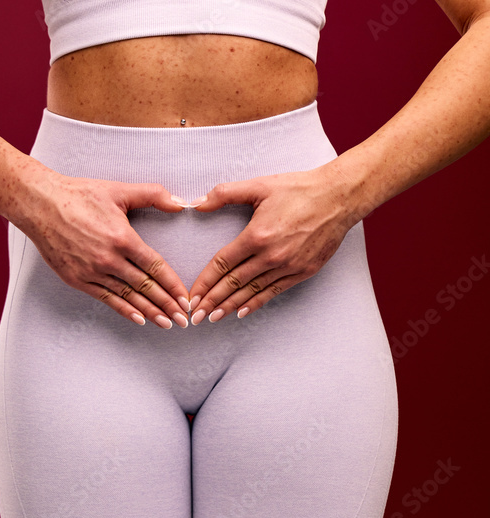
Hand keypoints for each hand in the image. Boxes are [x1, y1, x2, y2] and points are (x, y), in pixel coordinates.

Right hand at [18, 173, 192, 327]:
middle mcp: (109, 259)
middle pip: (145, 287)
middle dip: (167, 305)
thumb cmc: (78, 195)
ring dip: (149, 312)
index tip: (185, 298)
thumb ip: (153, 195)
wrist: (40, 205)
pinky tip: (138, 319)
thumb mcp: (119, 190)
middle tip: (184, 319)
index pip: (155, 267)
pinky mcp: (77, 279)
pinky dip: (124, 310)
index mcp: (122, 238)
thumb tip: (180, 203)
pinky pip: (106, 299)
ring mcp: (91, 271)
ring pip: (127, 296)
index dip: (173, 285)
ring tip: (166, 323)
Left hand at [187, 165, 361, 323]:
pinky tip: (241, 312)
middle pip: (233, 283)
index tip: (191, 296)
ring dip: (230, 306)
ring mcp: (289, 266)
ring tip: (213, 317)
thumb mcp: (259, 186)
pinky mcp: (304, 271)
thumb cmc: (299, 189)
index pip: (222, 264)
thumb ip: (224, 194)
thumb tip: (195, 204)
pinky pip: (274, 291)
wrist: (340, 197)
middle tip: (195, 316)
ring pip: (252, 291)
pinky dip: (257, 303)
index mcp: (257, 235)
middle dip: (212, 301)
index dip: (204, 282)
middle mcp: (271, 255)